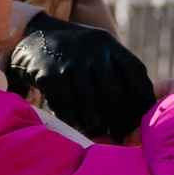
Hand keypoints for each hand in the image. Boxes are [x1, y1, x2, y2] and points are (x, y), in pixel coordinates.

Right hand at [7, 15, 156, 141]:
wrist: (29, 37)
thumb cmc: (72, 54)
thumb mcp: (97, 51)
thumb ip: (116, 73)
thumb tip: (140, 113)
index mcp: (108, 43)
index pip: (136, 72)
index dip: (143, 100)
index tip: (144, 121)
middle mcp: (92, 48)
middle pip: (115, 91)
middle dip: (121, 120)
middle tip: (120, 137)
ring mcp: (69, 59)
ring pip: (91, 101)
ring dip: (96, 123)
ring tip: (96, 133)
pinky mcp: (47, 72)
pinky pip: (66, 104)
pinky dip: (73, 119)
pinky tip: (75, 124)